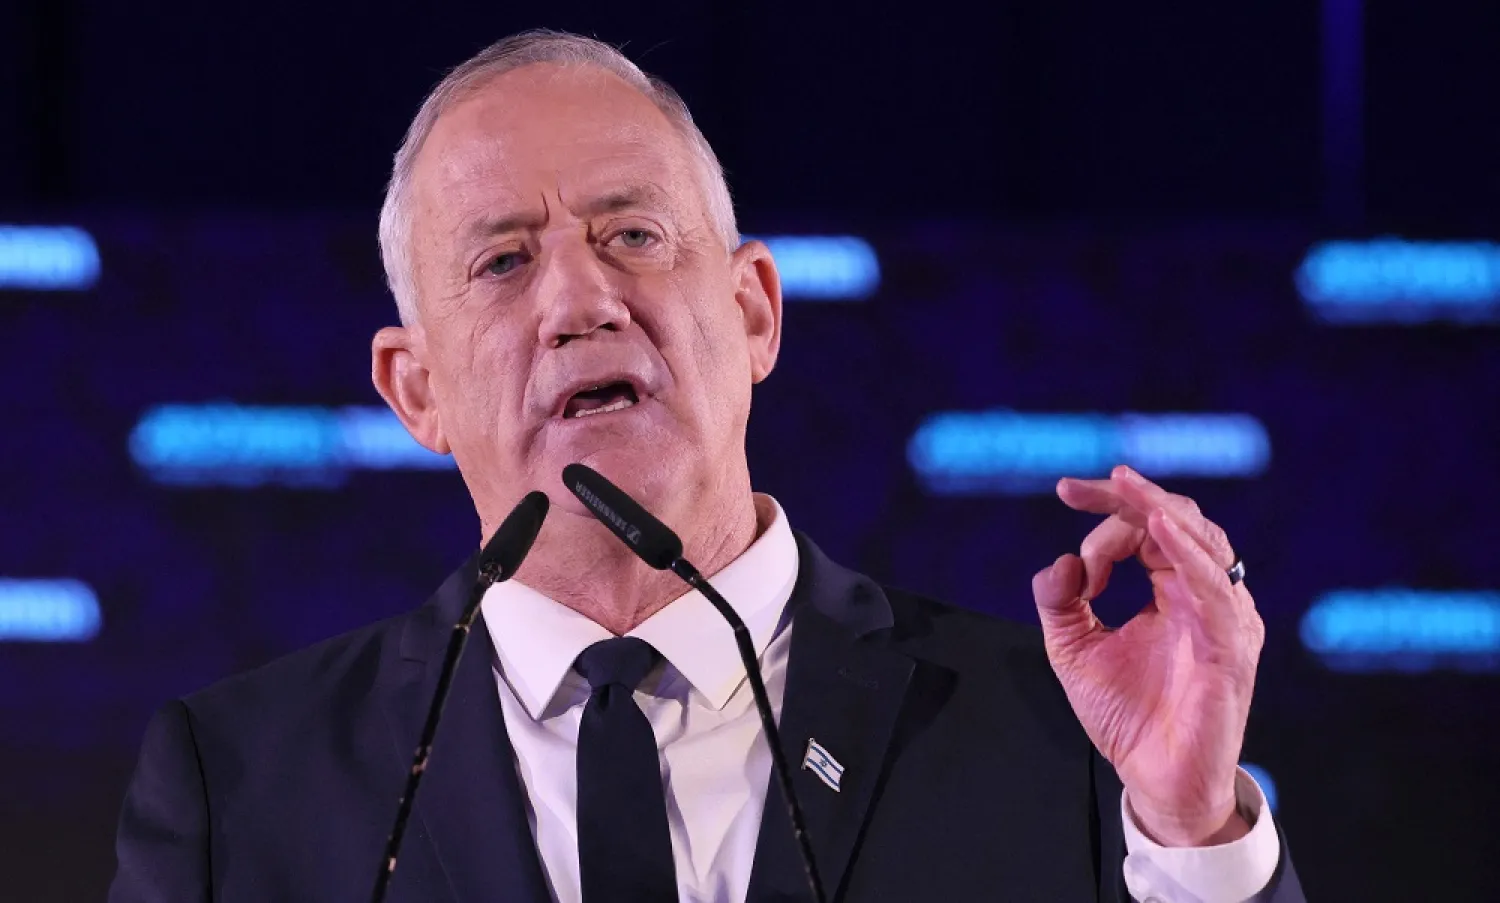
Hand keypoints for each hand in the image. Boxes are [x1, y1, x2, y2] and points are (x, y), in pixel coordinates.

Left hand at [1030, 465, 1263, 845]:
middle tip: (1079, 488)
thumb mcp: (1074, 649)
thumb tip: (1061, 561)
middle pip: (1177, 520)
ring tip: (1123, 487)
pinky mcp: (1230, 647)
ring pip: (1202, 542)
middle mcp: (1204, 596)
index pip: (1148, 525)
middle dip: (1129, 496)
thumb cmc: (1127, 718)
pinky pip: (1214, 589)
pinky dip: (1186, 554)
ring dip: (1158, 510)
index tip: (1065, 490)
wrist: (1156, 781)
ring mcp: (1224, 618)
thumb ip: (1061, 603)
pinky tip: (1158, 530)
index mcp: (1173, 590)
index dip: (1108, 504)